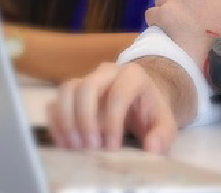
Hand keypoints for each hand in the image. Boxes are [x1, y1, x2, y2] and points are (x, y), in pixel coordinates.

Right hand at [46, 58, 185, 153]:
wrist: (140, 100)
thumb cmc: (150, 112)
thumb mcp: (164, 123)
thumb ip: (163, 135)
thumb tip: (152, 147)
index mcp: (133, 75)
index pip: (118, 94)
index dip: (112, 122)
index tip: (112, 147)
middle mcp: (107, 72)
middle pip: (87, 87)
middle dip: (85, 119)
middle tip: (90, 147)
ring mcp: (87, 79)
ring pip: (67, 90)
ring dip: (66, 120)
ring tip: (75, 147)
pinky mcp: (73, 93)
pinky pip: (56, 102)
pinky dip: (56, 124)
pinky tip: (65, 144)